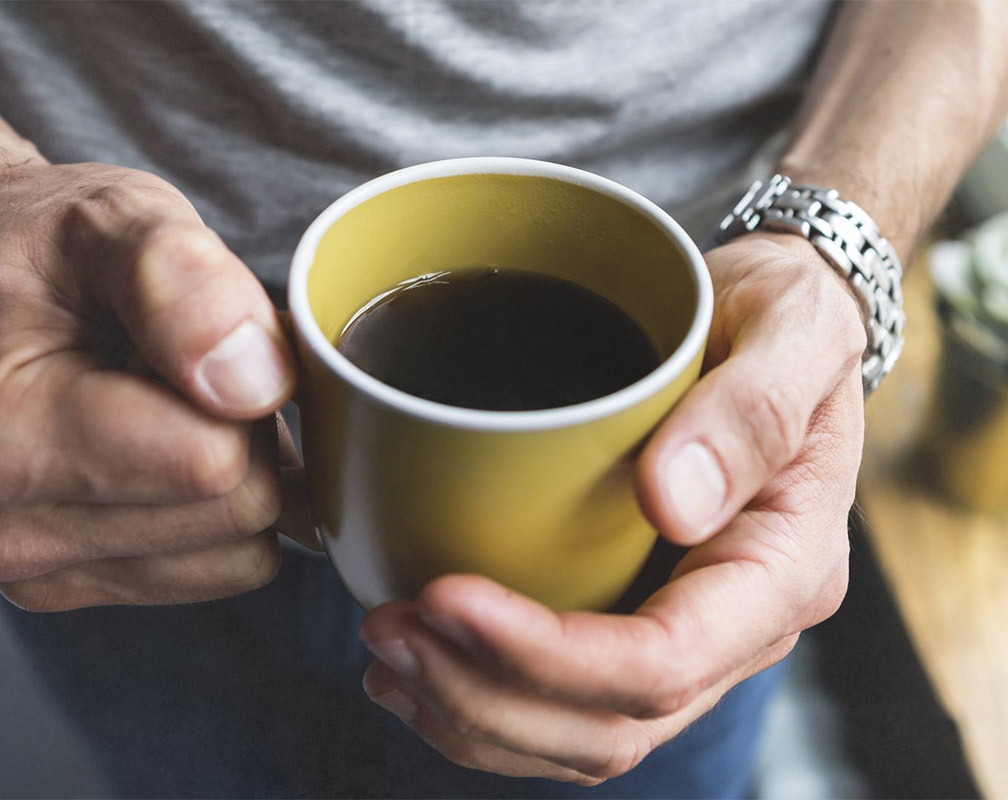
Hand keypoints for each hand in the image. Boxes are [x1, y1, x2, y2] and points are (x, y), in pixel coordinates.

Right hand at [0, 162, 302, 610]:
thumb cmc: (50, 253)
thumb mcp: (117, 218)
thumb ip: (185, 281)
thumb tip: (252, 382)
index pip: (212, 462)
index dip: (241, 387)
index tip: (191, 341)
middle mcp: (2, 529)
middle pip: (236, 512)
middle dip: (241, 431)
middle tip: (178, 370)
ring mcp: (40, 572)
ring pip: (241, 551)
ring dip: (232, 472)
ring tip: (161, 404)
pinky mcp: (80, 587)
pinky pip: (223, 568)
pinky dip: (215, 509)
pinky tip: (158, 451)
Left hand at [359, 233, 865, 783]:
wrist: (779, 324)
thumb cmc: (787, 316)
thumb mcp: (792, 329)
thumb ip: (751, 409)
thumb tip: (669, 501)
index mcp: (783, 568)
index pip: (664, 662)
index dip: (546, 653)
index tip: (445, 595)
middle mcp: (742, 627)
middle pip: (609, 724)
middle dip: (483, 693)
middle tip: (388, 629)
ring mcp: (693, 637)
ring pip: (580, 737)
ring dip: (470, 713)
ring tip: (385, 655)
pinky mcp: (641, 619)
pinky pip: (566, 708)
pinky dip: (481, 704)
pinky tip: (417, 670)